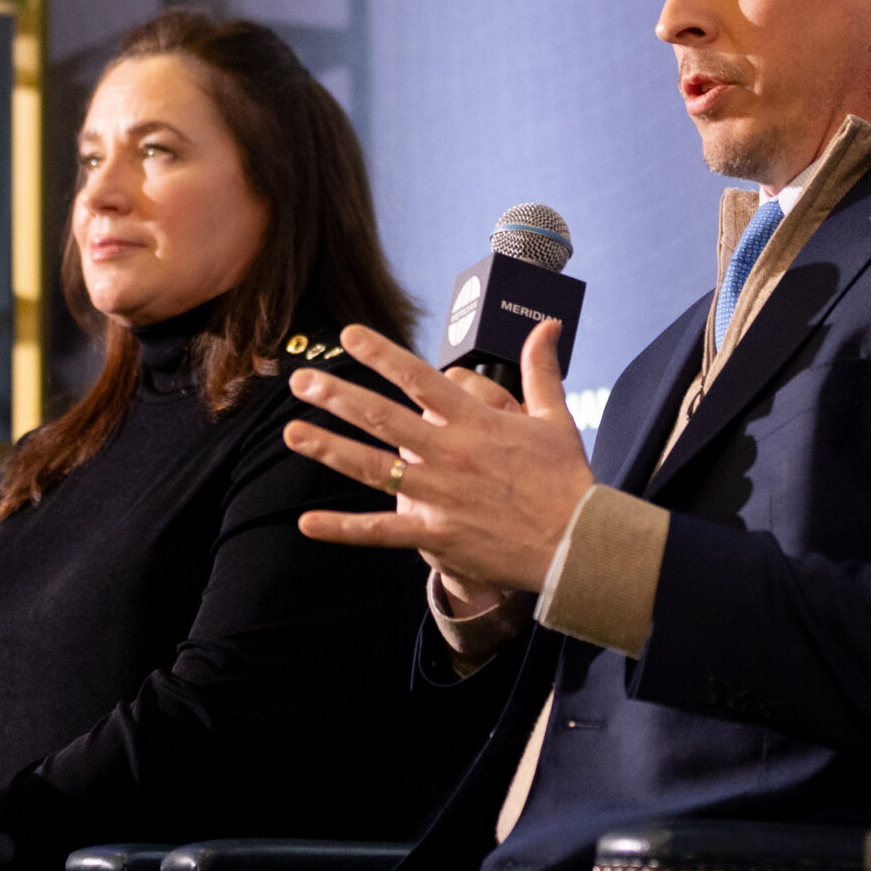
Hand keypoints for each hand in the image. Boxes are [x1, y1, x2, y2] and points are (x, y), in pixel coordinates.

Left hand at [290, 320, 594, 595]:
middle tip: (301, 379)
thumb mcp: (555, 418)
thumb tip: (547, 325)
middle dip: (338, 396)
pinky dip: (343, 529)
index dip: (381, 354)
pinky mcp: (437, 535)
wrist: (578, 545)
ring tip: (292, 432)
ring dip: (329, 449)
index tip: (348, 335)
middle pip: (383, 418)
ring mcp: (440, 496)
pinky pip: (382, 532)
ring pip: (373, 468)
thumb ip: (540, 370)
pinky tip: (307, 522)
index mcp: (477, 422)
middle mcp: (451, 454)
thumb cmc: (567, 481)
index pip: (419, 378)